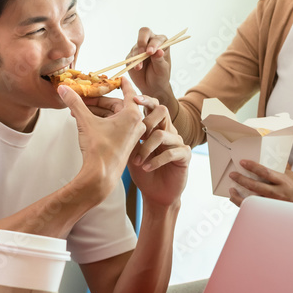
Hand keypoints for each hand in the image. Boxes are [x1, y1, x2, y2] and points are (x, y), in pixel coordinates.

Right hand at [59, 78, 144, 194]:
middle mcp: (137, 123)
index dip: (122, 83)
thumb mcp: (85, 121)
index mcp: (132, 115)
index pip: (129, 92)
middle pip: (117, 105)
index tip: (119, 76)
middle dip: (98, 101)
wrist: (101, 175)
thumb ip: (75, 103)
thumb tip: (63, 89)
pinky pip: (116, 126)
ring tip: (78, 110)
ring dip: (98, 112)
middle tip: (83, 97)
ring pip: (115, 116)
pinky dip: (103, 122)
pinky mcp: (127, 143)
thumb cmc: (99, 149)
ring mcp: (133, 134)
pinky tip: (86, 121)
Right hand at [127, 27, 173, 100]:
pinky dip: (132, 61)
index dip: (153, 43)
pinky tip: (136, 68)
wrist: (152, 87)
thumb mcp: (162, 69)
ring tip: (139, 67)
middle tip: (142, 53)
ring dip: (137, 56)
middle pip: (144, 32)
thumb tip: (159, 51)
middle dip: (142, 41)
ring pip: (136, 46)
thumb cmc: (160, 76)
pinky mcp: (131, 56)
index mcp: (162, 43)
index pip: (156, 38)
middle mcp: (150, 42)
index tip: (150, 52)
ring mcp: (140, 48)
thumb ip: (159, 60)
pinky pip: (130, 56)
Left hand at [127, 94, 189, 209]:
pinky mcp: (184, 155)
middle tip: (137, 132)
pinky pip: (171, 152)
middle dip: (147, 119)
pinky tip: (146, 167)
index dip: (145, 100)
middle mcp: (168, 131)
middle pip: (163, 111)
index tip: (133, 98)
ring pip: (162, 134)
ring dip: (146, 148)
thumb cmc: (142, 171)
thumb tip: (108, 118)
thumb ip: (126, 135)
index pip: (152, 107)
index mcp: (155, 127)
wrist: (156, 194)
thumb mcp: (130, 151)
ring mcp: (177, 142)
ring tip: (136, 161)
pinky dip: (155, 160)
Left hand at [227, 161, 292, 207]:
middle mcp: (278, 192)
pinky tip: (237, 201)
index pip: (265, 172)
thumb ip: (282, 168)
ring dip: (239, 196)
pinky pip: (254, 209)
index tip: (243, 162)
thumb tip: (274, 155)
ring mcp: (274, 204)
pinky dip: (244, 206)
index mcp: (283, 181)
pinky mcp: (271, 212)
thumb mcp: (292, 176)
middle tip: (233, 174)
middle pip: (256, 186)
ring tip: (231, 190)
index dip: (253, 166)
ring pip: (252, 201)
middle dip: (242, 180)